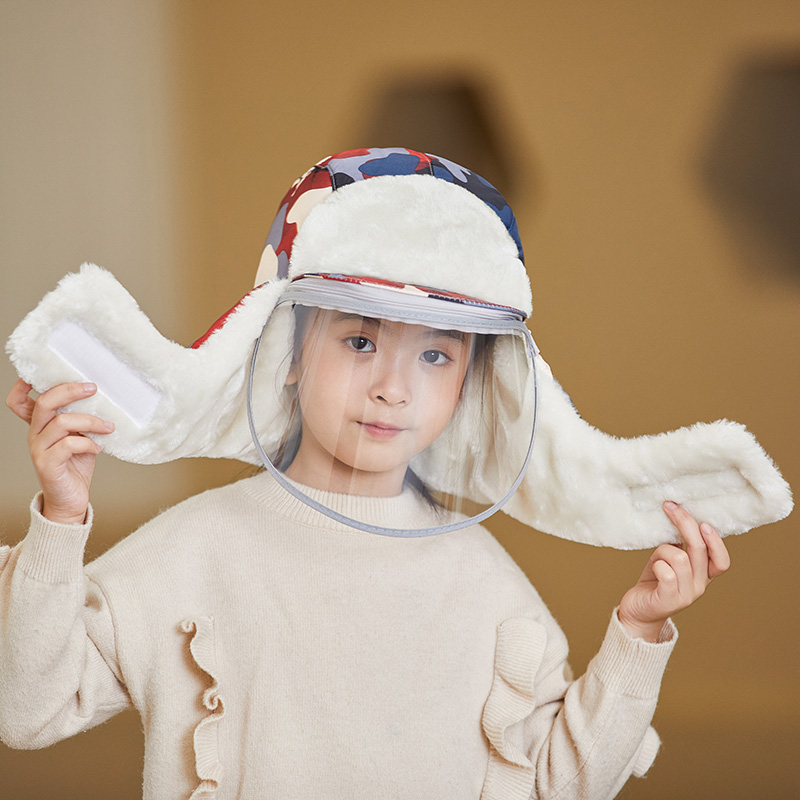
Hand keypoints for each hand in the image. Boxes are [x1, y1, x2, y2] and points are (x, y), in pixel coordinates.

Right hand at [6, 379, 113, 524]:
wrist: (72, 499)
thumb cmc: (77, 465)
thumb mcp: (79, 436)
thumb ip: (80, 419)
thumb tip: (99, 398)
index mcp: (40, 426)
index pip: (20, 402)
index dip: (25, 386)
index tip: (47, 371)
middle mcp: (35, 435)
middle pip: (45, 403)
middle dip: (70, 390)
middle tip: (93, 388)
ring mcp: (39, 450)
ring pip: (61, 422)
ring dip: (90, 421)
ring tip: (108, 427)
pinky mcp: (48, 465)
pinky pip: (68, 444)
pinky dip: (88, 443)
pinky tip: (98, 448)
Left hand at [618, 501, 730, 641]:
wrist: (638, 610)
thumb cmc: (654, 580)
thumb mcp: (669, 559)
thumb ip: (679, 545)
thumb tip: (680, 516)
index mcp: (703, 575)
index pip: (722, 561)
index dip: (716, 542)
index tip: (703, 522)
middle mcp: (699, 586)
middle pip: (699, 550)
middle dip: (684, 523)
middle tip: (669, 506)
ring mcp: (685, 595)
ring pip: (680, 558)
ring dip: (663, 550)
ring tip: (655, 557)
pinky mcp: (668, 600)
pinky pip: (665, 572)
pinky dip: (657, 564)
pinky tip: (652, 568)